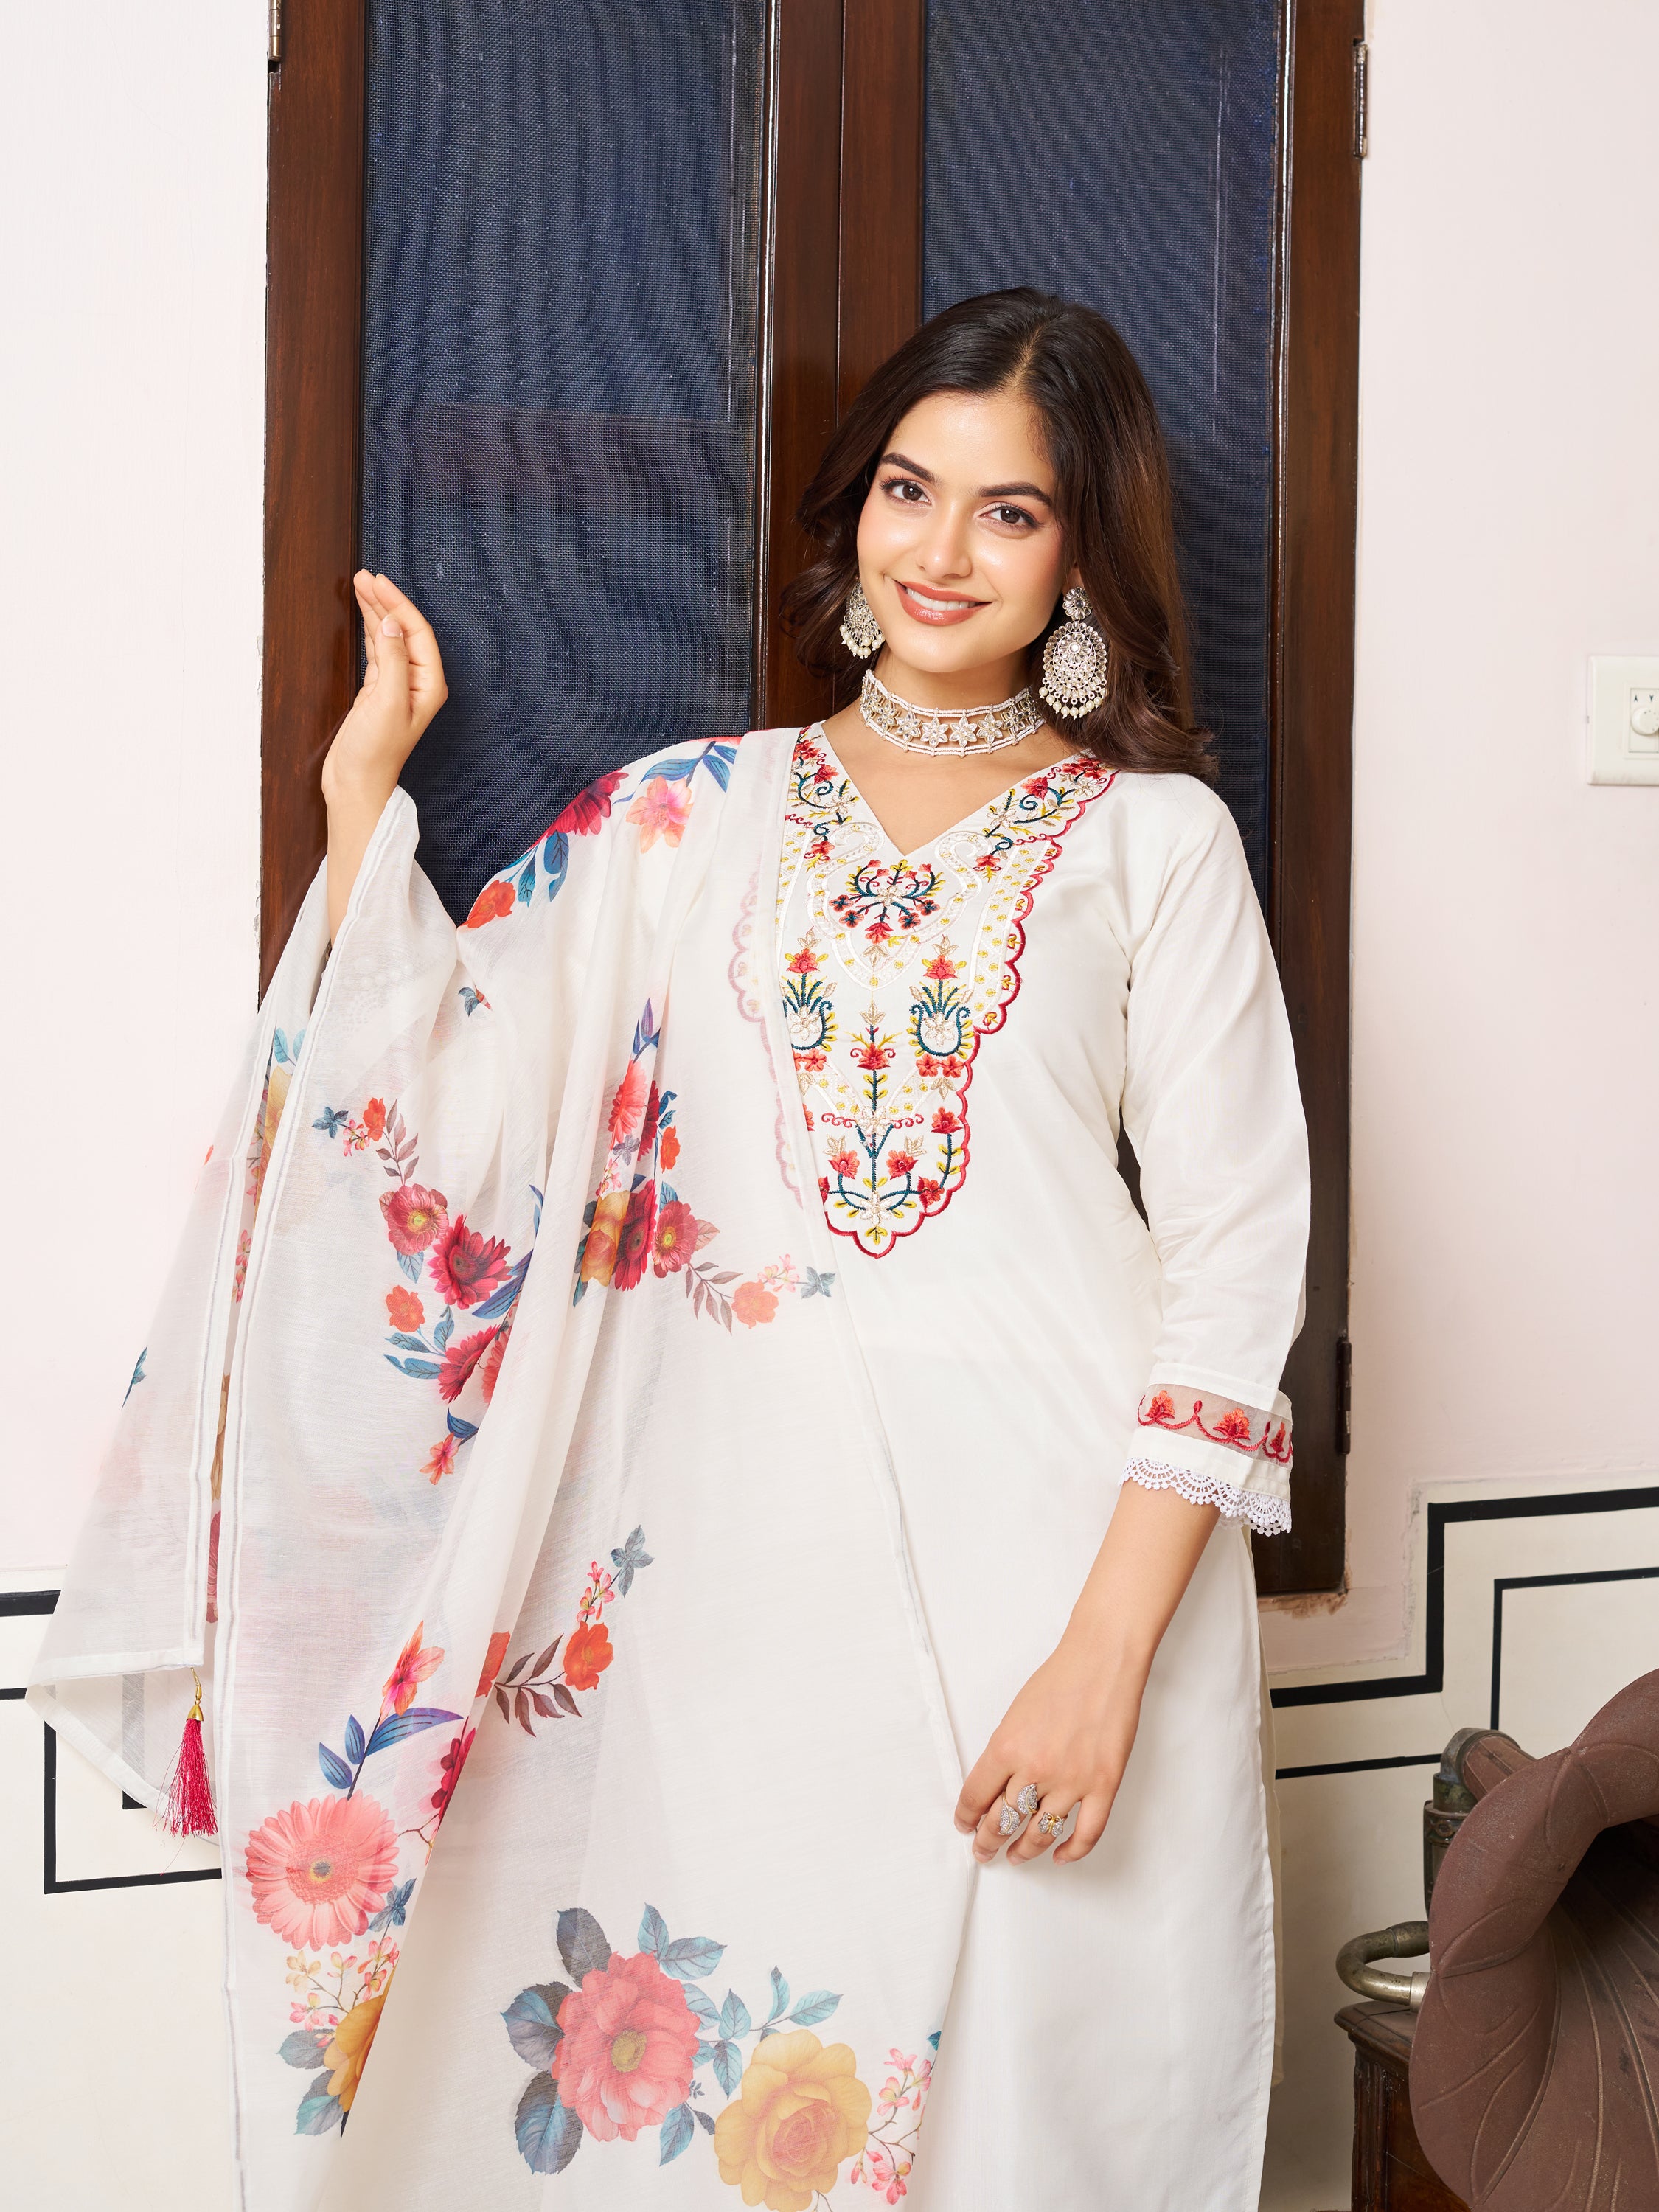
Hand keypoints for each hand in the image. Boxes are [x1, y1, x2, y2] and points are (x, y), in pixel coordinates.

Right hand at [321, 572, 447, 812]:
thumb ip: (392, 661)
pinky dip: (369, 630)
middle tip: (364, 576)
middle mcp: (417, 683)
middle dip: (385, 601)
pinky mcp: (378, 691)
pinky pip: (376, 651)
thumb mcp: (386, 702)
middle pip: (403, 630)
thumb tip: (390, 624)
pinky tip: (363, 614)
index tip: (378, 581)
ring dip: (375, 611)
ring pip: (388, 638)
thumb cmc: (374, 753)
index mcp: (429, 685)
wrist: (355, 784)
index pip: (416, 632)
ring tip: (359, 585)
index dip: (398, 604)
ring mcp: (398, 686)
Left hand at [954, 1631, 1148, 1867]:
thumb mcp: (1015, 1714)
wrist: (1103, 1662)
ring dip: (1024, 1851)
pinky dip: (1071, 1851)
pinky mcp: (1104, 1786)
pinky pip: (1086, 1833)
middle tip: (983, 1850)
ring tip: (1015, 1857)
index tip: (964, 1826)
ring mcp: (1072, 1781)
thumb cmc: (1060, 1679)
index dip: (966, 1818)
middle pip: (1003, 1821)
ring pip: (1040, 1834)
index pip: (975, 1797)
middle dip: (987, 1841)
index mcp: (1007, 1747)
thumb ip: (1004, 1752)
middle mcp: (1036, 1769)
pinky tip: (1059, 1856)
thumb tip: (995, 1788)